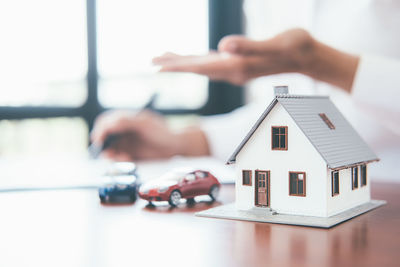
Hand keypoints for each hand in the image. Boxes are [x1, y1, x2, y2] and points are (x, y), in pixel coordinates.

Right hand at [91, 110, 209, 160]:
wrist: (176, 146)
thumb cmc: (162, 131)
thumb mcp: (144, 124)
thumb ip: (126, 121)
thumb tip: (109, 123)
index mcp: (126, 119)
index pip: (106, 121)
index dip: (100, 130)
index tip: (99, 139)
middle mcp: (124, 130)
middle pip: (105, 136)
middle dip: (103, 144)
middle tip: (106, 152)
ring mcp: (127, 142)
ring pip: (111, 148)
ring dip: (111, 153)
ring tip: (121, 156)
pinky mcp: (131, 153)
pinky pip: (119, 157)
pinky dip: (120, 159)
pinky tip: (127, 158)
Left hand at [153, 28, 358, 91]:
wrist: (308, 57)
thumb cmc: (295, 47)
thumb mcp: (275, 44)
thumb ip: (249, 47)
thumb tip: (222, 45)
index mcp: (237, 66)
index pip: (201, 66)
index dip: (179, 65)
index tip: (158, 64)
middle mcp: (233, 71)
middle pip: (197, 68)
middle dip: (174, 65)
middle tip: (152, 60)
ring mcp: (236, 69)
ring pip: (204, 66)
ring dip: (184, 62)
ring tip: (166, 58)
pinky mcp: (240, 64)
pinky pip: (214, 63)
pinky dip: (200, 60)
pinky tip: (195, 58)